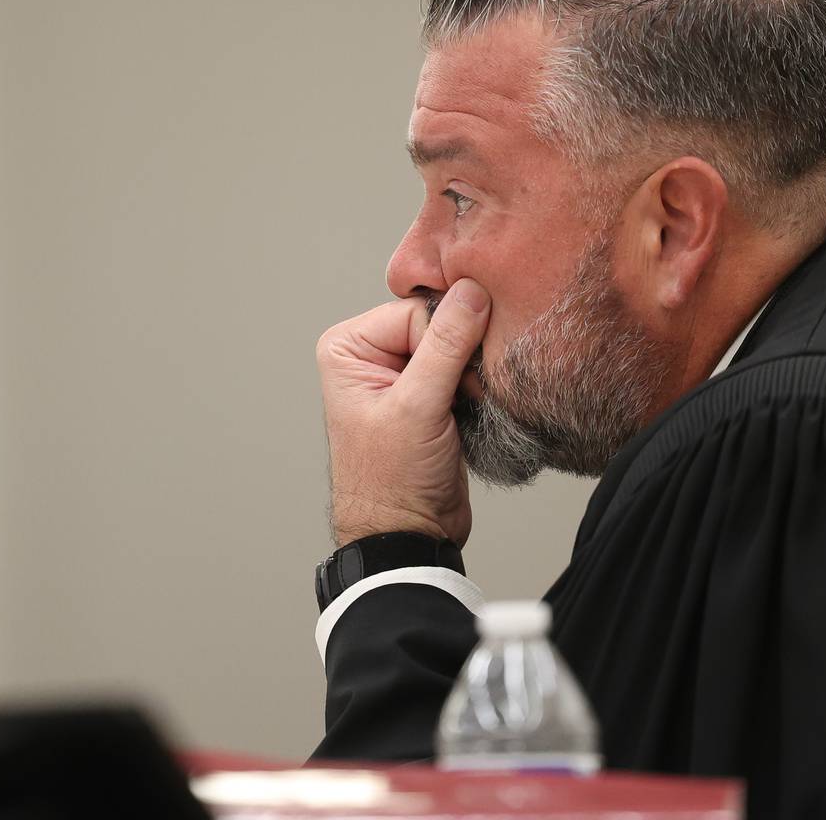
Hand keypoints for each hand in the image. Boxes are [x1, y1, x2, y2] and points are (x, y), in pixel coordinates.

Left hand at [316, 278, 490, 547]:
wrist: (409, 535)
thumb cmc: (392, 482)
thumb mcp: (418, 407)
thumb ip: (446, 345)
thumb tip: (472, 291)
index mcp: (349, 347)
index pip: (416, 311)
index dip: (444, 342)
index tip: (454, 381)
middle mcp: (371, 355)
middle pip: (439, 324)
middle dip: (461, 357)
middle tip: (461, 396)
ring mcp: (402, 375)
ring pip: (457, 345)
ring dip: (471, 373)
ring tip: (464, 407)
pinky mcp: (431, 395)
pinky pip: (465, 369)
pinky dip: (477, 386)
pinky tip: (472, 410)